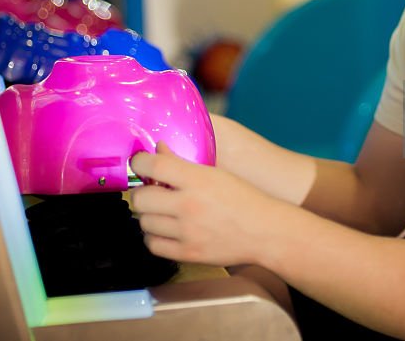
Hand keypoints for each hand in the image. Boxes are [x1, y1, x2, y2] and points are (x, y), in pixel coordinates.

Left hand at [130, 143, 293, 266]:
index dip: (139, 162)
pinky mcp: (188, 253)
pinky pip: (153, 245)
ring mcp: (187, 232)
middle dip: (142, 193)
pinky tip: (165, 230)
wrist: (265, 231)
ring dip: (148, 215)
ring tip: (161, 212)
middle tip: (150, 192)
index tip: (140, 164)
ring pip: (144, 222)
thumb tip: (158, 150)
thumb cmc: (244, 199)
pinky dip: (154, 237)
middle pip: (140, 198)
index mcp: (198, 180)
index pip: (152, 165)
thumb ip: (184, 163)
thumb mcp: (215, 174)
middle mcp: (189, 206)